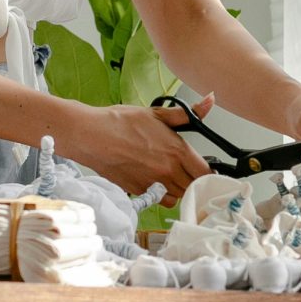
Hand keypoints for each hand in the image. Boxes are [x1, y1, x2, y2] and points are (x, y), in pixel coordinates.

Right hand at [61, 97, 212, 201]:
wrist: (91, 136)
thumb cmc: (120, 123)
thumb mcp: (156, 113)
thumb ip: (187, 114)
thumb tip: (209, 101)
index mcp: (176, 151)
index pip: (205, 172)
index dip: (207, 170)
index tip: (202, 166)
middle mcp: (168, 171)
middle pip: (194, 185)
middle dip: (193, 179)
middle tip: (186, 169)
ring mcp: (154, 184)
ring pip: (179, 195)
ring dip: (179, 188)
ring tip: (171, 175)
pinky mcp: (140, 192)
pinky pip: (161, 200)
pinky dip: (163, 195)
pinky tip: (157, 181)